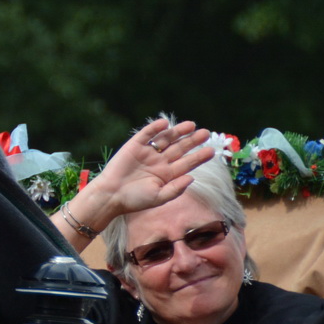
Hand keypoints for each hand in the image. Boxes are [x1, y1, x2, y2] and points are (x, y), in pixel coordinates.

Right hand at [71, 117, 214, 228]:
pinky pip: (147, 135)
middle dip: (192, 141)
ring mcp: (147, 153)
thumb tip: (192, 177)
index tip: (212, 151)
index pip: (187, 163)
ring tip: (191, 125)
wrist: (111, 195)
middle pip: (179, 148)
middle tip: (206, 133)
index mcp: (167, 175)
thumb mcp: (159, 198)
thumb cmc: (134, 200)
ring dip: (178, 132)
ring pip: (166, 139)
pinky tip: (165, 123)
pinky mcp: (134, 146)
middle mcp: (159, 162)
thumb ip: (176, 189)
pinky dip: (155, 128)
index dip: (199, 157)